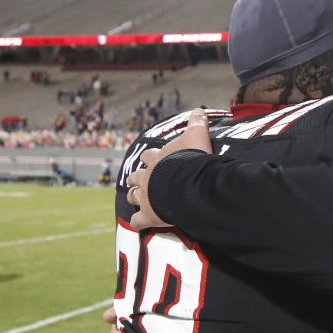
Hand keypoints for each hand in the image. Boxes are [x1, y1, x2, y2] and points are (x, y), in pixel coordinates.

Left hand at [126, 109, 212, 229]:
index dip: (149, 157)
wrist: (188, 183)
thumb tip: (199, 109)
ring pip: (132, 197)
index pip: (149, 156)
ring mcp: (146, 196)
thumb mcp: (197, 136)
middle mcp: (147, 177)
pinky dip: (138, 222)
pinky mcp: (148, 214)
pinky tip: (139, 223)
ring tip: (136, 199)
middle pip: (135, 177)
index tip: (151, 158)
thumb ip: (197, 123)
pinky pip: (138, 221)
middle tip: (139, 181)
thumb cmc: (191, 160)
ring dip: (134, 197)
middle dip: (136, 179)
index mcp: (157, 159)